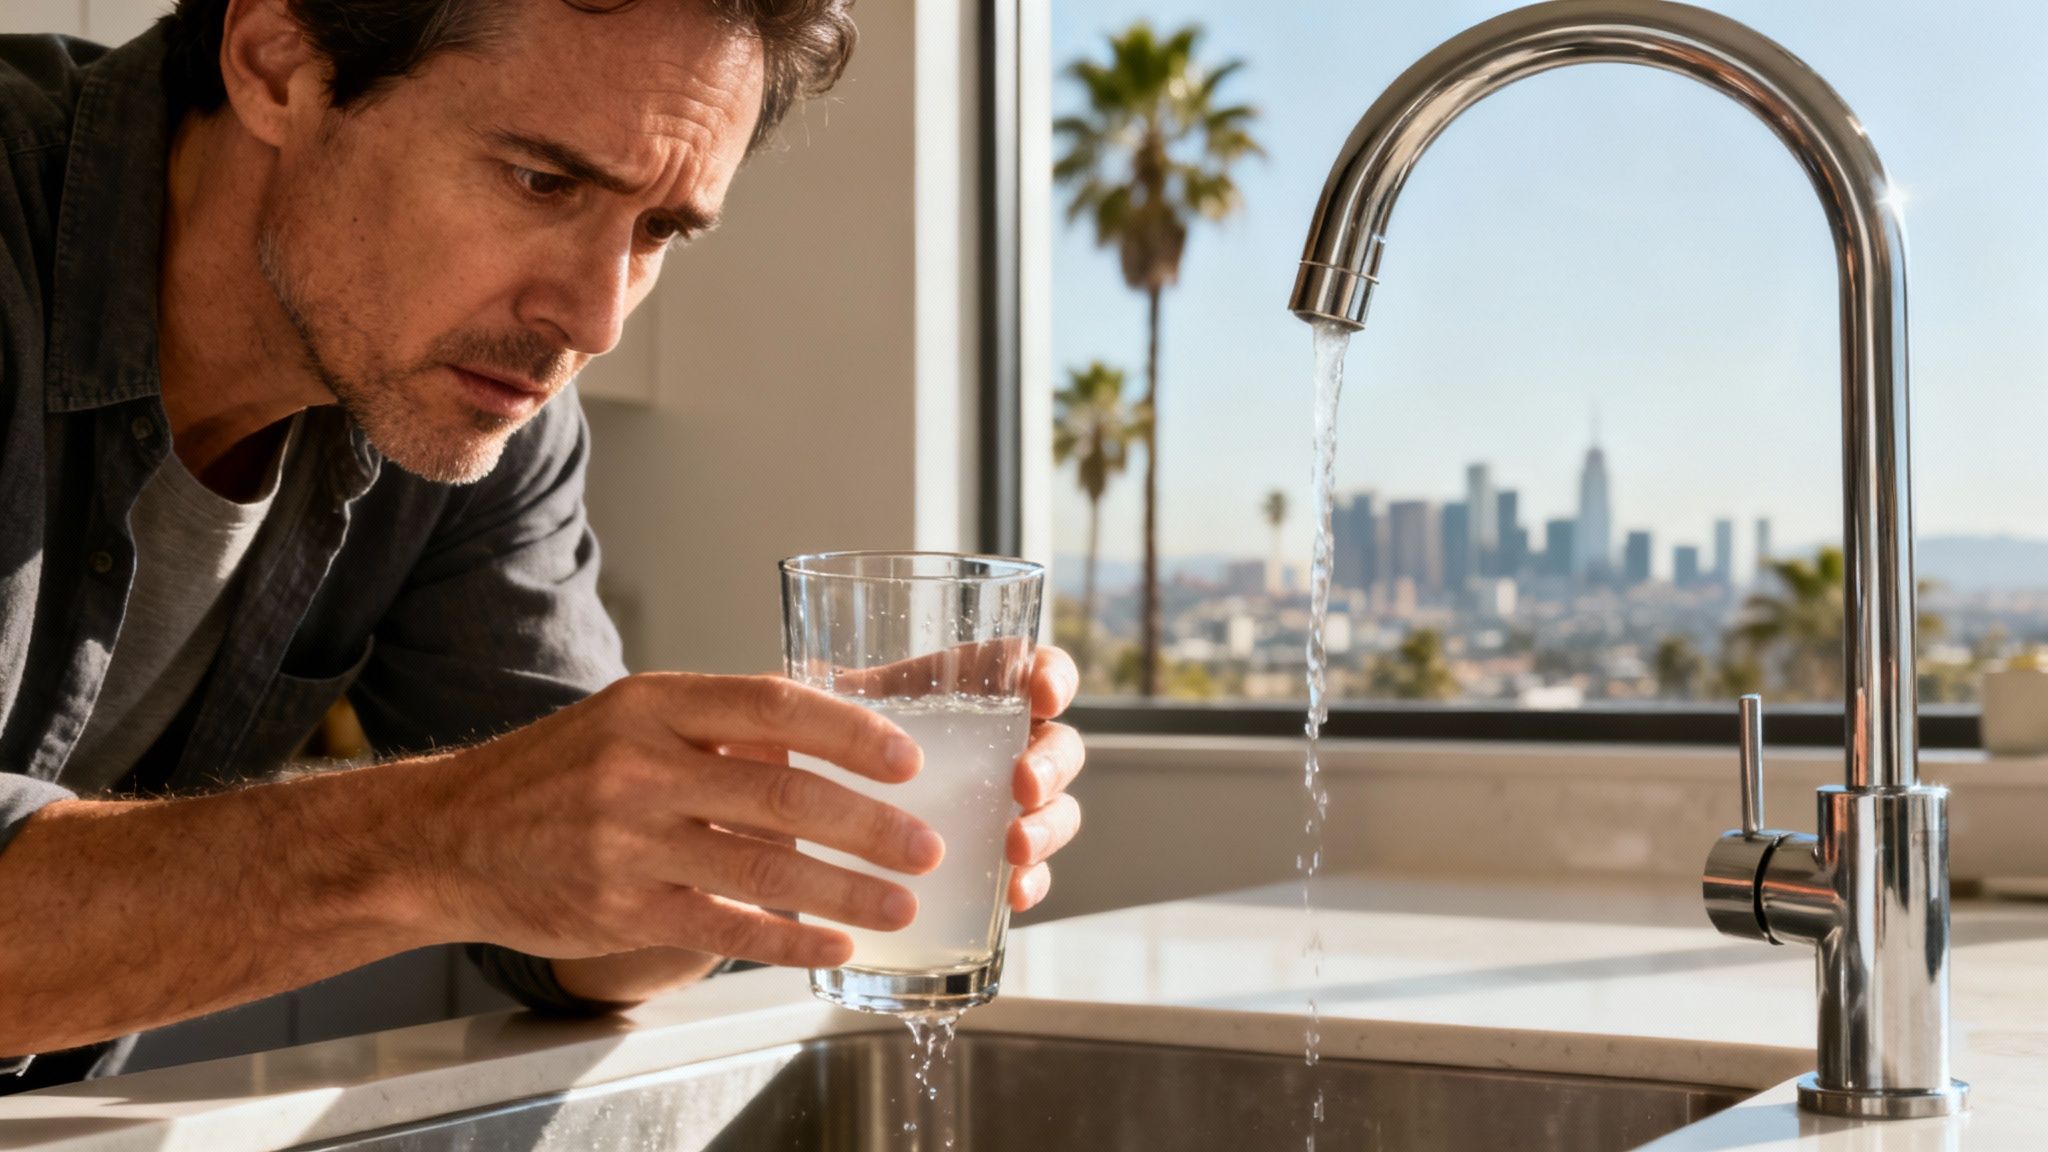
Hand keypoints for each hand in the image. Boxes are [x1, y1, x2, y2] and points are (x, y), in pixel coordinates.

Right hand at [419, 673, 940, 969]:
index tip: (907, 758)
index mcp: (654, 703)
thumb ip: (722, 726)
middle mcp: (641, 766)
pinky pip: (722, 927)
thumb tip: (832, 730)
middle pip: (781, 792)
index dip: (849, 731)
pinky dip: (786, 940)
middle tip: (926, 845)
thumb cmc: (558, 772)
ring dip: (845, 890)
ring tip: (901, 904)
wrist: (449, 836)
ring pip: (761, 867)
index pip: (772, 703)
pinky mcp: (618, 908)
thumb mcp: (631, 718)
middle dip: (869, 824)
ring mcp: (627, 841)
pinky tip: (832, 946)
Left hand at [811, 641, 1085, 910]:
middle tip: (1024, 785)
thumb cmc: (845, 740)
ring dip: (1048, 827)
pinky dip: (1033, 881)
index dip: (1052, 677)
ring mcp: (1009, 804)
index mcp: (980, 692)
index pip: (1038, 670)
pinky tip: (1013, 895)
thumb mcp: (844, 705)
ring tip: (1016, 848)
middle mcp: (1006, 744)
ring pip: (1057, 809)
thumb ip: (837, 691)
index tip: (1041, 696)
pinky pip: (1034, 870)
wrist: (830, 808)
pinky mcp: (1000, 857)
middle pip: (1059, 744)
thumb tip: (802, 672)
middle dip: (1052, 764)